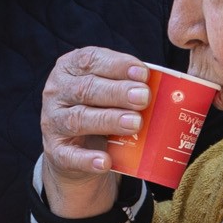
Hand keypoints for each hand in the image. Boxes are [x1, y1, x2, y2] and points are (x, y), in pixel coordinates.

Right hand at [39, 48, 152, 217]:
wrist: (74, 149)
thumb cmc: (99, 109)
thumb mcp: (108, 91)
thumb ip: (128, 84)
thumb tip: (170, 87)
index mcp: (70, 69)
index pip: (90, 60)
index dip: (117, 65)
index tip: (143, 73)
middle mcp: (57, 93)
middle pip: (86, 89)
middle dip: (117, 92)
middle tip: (144, 97)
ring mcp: (53, 123)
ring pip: (78, 119)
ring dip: (108, 120)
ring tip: (135, 123)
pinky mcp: (56, 152)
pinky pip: (70, 156)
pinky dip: (88, 159)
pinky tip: (105, 161)